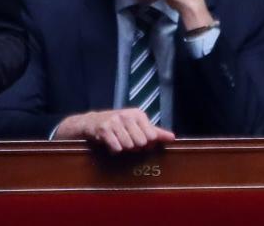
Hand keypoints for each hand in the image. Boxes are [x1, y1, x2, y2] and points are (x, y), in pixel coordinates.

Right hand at [54, 108, 174, 152]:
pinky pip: (117, 148)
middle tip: (126, 141)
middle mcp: (126, 115)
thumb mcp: (137, 126)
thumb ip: (155, 132)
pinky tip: (110, 143)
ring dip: (123, 148)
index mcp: (137, 113)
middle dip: (134, 147)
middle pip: (140, 143)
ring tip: (118, 141)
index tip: (138, 139)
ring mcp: (114, 121)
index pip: (151, 137)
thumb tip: (172, 137)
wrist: (91, 122)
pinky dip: (114, 149)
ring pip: (128, 146)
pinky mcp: (103, 129)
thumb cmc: (118, 126)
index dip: (146, 144)